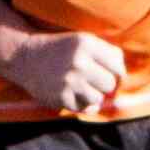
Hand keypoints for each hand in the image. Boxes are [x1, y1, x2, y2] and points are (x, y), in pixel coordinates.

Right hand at [5, 31, 126, 116]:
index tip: (108, 72)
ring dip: (93, 96)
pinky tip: (72, 94)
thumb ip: (106, 53)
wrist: (25, 56)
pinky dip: (82, 104)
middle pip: (110, 83)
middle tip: (92, 80)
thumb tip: (124, 77)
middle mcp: (79, 62)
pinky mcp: (61, 97)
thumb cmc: (60, 49)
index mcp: (86, 43)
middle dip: (103, 84)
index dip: (116, 71)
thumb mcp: (82, 40)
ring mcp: (70, 81)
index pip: (118, 65)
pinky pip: (84, 108)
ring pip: (99, 98)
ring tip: (81, 87)